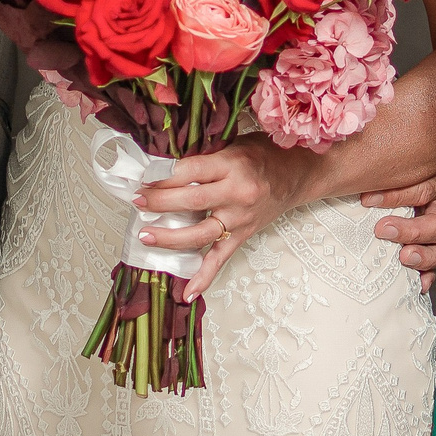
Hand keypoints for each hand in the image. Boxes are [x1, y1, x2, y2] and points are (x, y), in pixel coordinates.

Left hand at [135, 134, 311, 298]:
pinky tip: (188, 292)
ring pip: (200, 233)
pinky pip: (221, 259)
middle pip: (191, 201)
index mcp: (232, 164)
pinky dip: (204, 277)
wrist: (299, 173)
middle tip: (137, 201)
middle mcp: (237, 193)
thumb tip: (164, 163)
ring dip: (169, 237)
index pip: (189, 171)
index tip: (142, 177)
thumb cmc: (264, 154)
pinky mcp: (243, 235)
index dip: (162, 176)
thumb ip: (204, 154)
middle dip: (159, 202)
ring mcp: (240, 218)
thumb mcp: (234, 143)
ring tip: (145, 236)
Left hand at [363, 165, 435, 292]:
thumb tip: (346, 165)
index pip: (426, 188)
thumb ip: (374, 166)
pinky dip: (426, 275)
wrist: (372, 192)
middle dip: (411, 229)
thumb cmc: (378, 173)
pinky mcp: (431, 251)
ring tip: (404, 257)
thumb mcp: (379, 167)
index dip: (397, 195)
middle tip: (382, 230)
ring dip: (425, 255)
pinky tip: (417, 283)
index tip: (366, 200)